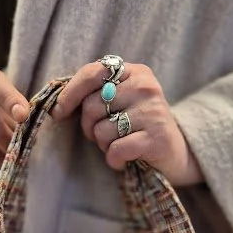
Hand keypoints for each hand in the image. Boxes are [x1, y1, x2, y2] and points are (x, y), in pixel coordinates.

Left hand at [53, 61, 203, 185]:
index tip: (58, 113)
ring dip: (104, 145)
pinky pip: (116, 150)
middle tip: (104, 135)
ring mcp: (153, 112)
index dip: (70, 94)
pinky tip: (125, 160)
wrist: (176, 153)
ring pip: (102, 130)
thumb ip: (95, 93)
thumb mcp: (121, 101)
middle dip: (89, 127)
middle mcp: (146, 87)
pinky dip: (114, 160)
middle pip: (92, 106)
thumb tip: (56, 106)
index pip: (92, 73)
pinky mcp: (156, 138)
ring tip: (120, 145)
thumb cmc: (139, 126)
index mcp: (135, 72)